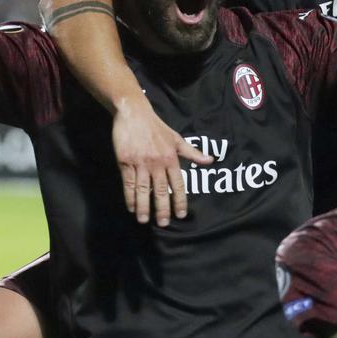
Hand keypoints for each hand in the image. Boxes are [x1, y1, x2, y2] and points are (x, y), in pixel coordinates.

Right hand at [113, 95, 212, 225]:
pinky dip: (130, 196)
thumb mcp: (177, 139)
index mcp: (171, 158)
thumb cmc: (157, 127)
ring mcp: (141, 163)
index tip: (181, 215)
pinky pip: (129, 183)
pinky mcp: (126, 162)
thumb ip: (192, 153)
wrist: (134, 113)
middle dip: (162, 208)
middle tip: (163, 224)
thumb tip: (211, 161)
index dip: (180, 200)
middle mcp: (158, 163)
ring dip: (144, 206)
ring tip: (145, 220)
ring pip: (143, 189)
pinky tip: (131, 207)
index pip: (178, 184)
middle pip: (161, 190)